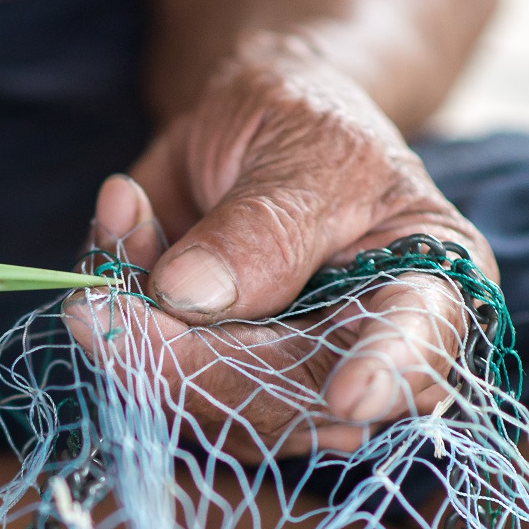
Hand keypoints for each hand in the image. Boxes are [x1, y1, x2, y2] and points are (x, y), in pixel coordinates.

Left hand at [65, 37, 493, 456]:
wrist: (253, 123)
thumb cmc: (308, 123)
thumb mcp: (304, 146)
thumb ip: (263, 227)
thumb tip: (191, 296)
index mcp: (425, 288)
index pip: (418, 342)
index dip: (389, 373)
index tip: (350, 396)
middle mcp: (359, 355)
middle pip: (290, 397)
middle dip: (192, 363)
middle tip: (103, 308)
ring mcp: (280, 380)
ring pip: (207, 405)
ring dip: (140, 329)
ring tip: (127, 213)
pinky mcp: (208, 381)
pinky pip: (148, 375)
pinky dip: (115, 304)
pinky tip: (122, 217)